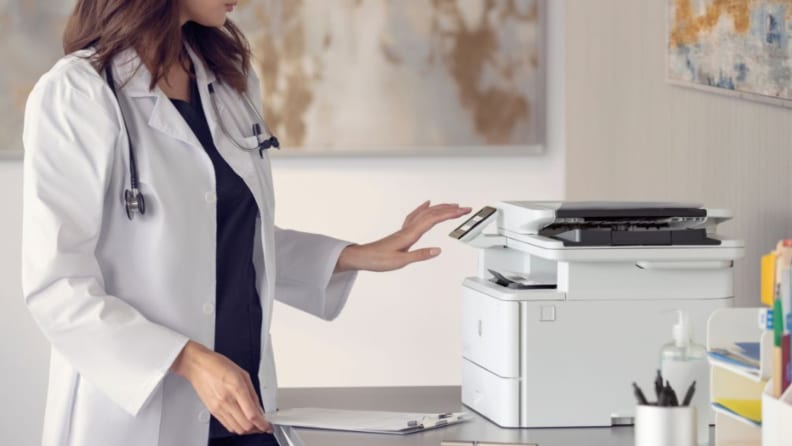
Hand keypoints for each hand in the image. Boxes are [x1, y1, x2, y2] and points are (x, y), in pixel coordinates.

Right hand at [171, 341, 272, 434]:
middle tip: (263, 425)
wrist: (198, 366)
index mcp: (237, 388)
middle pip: (245, 426)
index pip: (252, 414)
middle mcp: (227, 400)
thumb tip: (259, 408)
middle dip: (257, 428)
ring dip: (247, 430)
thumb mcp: (243, 374)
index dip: (263, 424)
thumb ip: (253, 393)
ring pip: (237, 428)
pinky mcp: (212, 411)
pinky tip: (242, 422)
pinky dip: (237, 427)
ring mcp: (218, 407)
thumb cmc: (219, 366)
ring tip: (253, 425)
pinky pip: (227, 425)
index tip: (268, 425)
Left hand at [335, 201, 471, 271]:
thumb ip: (420, 255)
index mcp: (410, 234)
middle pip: (432, 213)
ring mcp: (405, 229)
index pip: (434, 220)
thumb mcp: (400, 261)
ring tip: (452, 205)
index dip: (450, 214)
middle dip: (450, 209)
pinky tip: (426, 206)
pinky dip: (424, 208)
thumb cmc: (378, 260)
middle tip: (465, 208)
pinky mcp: (402, 232)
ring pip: (425, 213)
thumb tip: (437, 250)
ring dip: (440, 208)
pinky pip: (416, 215)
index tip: (463, 211)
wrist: (362, 257)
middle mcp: (408, 228)